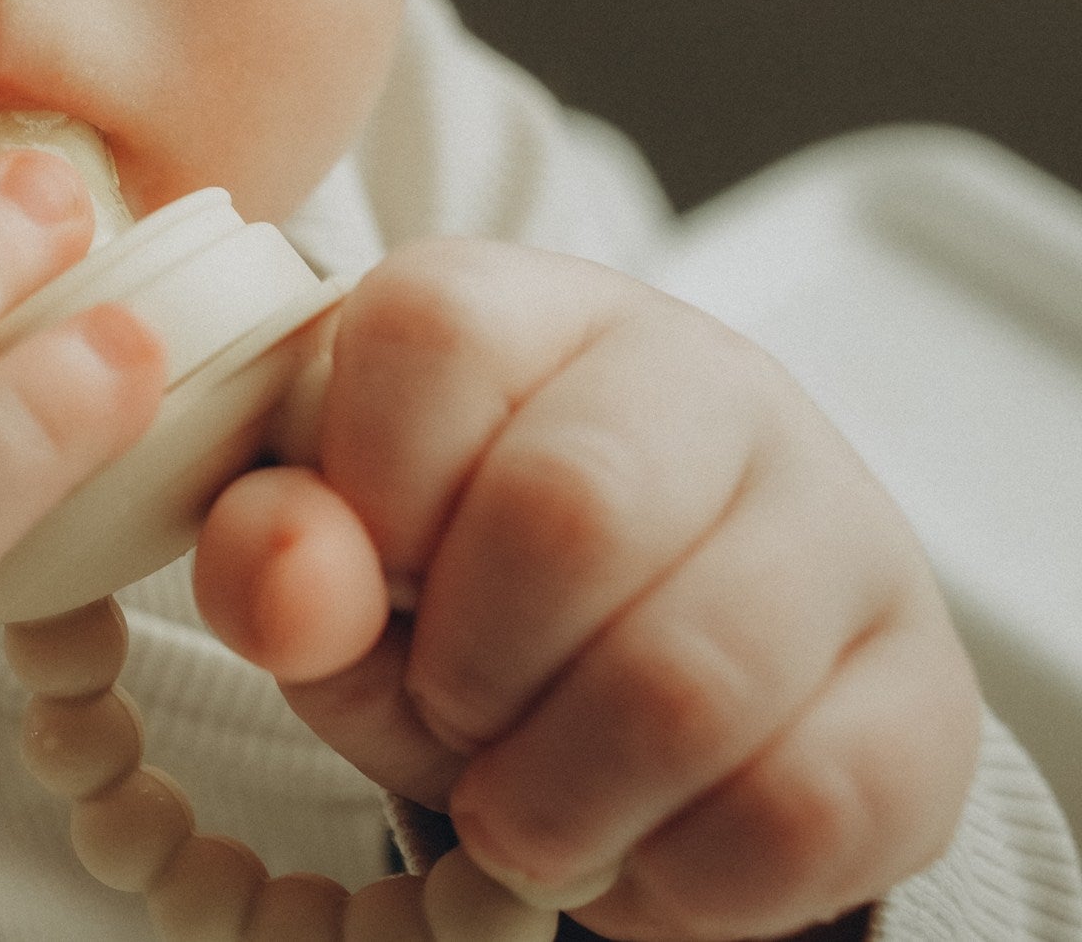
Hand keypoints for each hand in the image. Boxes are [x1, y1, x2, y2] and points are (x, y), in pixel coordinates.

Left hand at [190, 239, 980, 941]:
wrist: (644, 680)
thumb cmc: (455, 587)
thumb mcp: (326, 564)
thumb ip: (267, 555)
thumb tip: (286, 576)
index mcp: (533, 311)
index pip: (435, 330)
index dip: (366, 489)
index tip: (366, 576)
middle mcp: (704, 383)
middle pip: (570, 510)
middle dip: (465, 667)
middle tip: (448, 713)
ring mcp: (837, 525)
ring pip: (687, 685)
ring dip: (552, 800)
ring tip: (517, 811)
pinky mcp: (922, 690)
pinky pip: (795, 810)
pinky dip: (670, 878)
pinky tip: (631, 844)